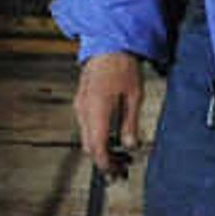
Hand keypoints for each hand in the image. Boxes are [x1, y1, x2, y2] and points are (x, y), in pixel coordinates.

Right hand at [75, 52, 143, 176]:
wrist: (108, 42)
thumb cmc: (122, 65)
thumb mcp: (134, 97)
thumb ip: (130, 124)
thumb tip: (130, 146)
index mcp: (97, 111)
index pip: (97, 147)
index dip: (105, 164)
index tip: (115, 172)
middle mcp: (84, 110)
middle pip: (89, 145)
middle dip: (103, 160)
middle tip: (119, 169)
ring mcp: (80, 105)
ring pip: (86, 136)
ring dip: (100, 148)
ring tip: (118, 155)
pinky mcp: (82, 100)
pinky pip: (86, 125)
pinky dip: (96, 136)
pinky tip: (110, 137)